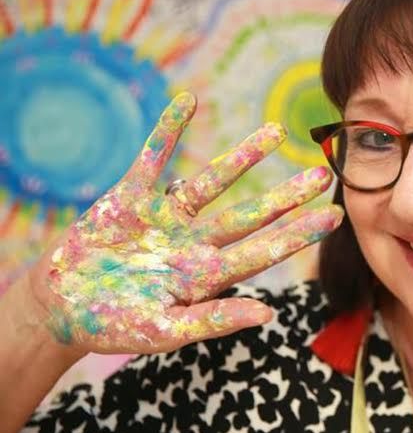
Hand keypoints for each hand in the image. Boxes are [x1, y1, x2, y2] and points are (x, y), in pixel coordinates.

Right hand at [27, 93, 343, 353]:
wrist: (60, 308)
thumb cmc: (114, 326)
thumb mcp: (164, 332)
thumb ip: (214, 321)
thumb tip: (269, 315)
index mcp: (207, 276)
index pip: (263, 252)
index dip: (298, 234)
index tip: (334, 216)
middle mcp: (195, 243)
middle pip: (249, 215)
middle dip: (285, 197)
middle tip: (322, 174)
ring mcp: (166, 218)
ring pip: (212, 181)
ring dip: (243, 156)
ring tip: (277, 131)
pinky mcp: (131, 197)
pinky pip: (152, 158)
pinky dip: (167, 130)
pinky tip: (188, 101)